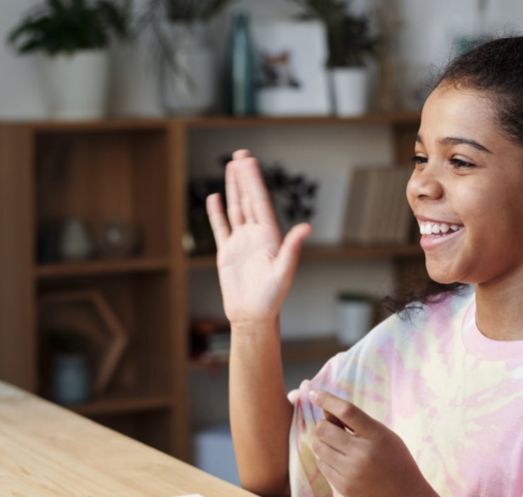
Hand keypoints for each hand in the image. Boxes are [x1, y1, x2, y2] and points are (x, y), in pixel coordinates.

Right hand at [206, 150, 311, 326]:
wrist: (253, 316)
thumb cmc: (272, 298)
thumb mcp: (284, 272)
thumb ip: (292, 248)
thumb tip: (307, 227)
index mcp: (269, 236)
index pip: (260, 202)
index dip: (254, 181)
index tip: (249, 161)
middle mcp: (255, 235)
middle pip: (248, 199)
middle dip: (245, 177)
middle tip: (241, 154)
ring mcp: (241, 242)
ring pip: (236, 209)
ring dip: (233, 188)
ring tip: (231, 167)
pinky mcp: (227, 253)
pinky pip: (221, 228)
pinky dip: (217, 213)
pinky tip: (215, 197)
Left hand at [308, 388, 431, 496]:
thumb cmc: (394, 460)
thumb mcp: (383, 435)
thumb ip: (356, 423)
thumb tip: (325, 409)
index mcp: (377, 435)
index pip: (348, 411)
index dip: (327, 399)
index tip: (313, 392)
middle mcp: (363, 453)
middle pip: (324, 429)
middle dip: (324, 426)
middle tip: (335, 430)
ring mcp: (352, 472)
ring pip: (318, 447)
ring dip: (324, 443)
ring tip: (341, 448)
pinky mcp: (343, 487)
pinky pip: (321, 464)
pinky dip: (327, 460)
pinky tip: (343, 464)